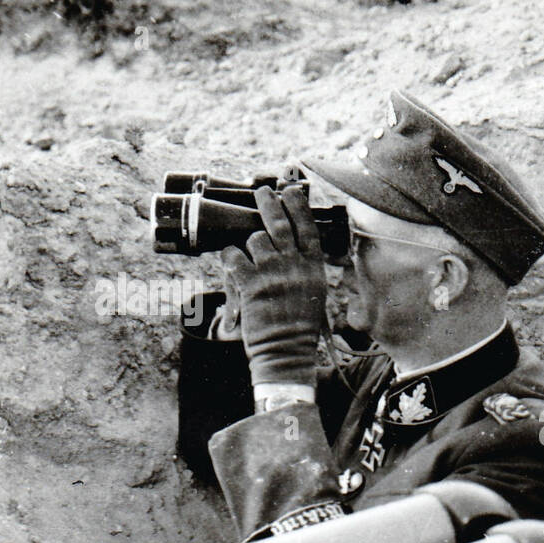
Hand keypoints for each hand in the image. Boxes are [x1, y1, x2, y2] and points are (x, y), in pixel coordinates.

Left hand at [220, 185, 326, 386]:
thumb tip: (289, 246)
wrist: (286, 351)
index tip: (291, 191)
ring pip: (255, 239)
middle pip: (280, 223)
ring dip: (248, 246)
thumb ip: (302, 267)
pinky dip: (230, 259)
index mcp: (313, 269)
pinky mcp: (252, 283)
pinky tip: (234, 268)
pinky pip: (234, 256)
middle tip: (262, 192)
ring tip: (250, 262)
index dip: (298, 206)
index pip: (307, 229)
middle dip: (269, 203)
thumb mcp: (312, 293)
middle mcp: (295, 266)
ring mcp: (273, 273)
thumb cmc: (298, 327)